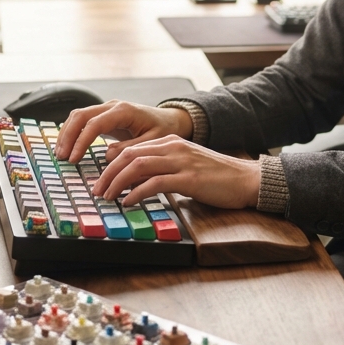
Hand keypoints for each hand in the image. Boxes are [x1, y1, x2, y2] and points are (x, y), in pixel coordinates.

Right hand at [55, 99, 192, 162]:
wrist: (169, 120)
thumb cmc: (163, 130)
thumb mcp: (152, 142)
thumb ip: (130, 148)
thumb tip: (107, 155)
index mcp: (124, 111)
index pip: (94, 124)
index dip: (81, 141)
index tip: (74, 159)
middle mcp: (112, 106)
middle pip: (80, 115)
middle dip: (68, 136)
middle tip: (61, 157)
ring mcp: (106, 108)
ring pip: (78, 115)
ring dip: (67, 133)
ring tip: (61, 154)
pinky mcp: (104, 115)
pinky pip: (83, 120)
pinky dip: (72, 131)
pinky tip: (68, 146)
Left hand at [95, 136, 260, 208]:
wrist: (245, 179)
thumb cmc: (217, 177)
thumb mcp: (185, 166)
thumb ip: (162, 169)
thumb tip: (135, 183)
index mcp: (170, 142)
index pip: (132, 149)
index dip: (111, 164)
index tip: (100, 180)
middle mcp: (173, 147)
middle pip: (129, 155)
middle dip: (108, 173)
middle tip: (97, 190)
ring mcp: (181, 161)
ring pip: (138, 166)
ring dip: (117, 182)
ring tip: (107, 197)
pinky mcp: (189, 178)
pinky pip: (155, 183)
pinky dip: (137, 192)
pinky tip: (129, 202)